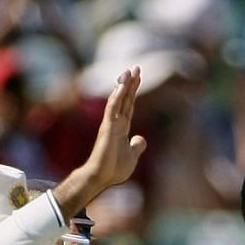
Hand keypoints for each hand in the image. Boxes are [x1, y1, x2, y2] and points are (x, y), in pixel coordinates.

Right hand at [67, 69, 146, 208]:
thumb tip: (141, 139)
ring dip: (124, 85)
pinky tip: (122, 85)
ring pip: (118, 100)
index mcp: (122, 128)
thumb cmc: (113, 169)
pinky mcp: (107, 127)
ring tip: (129, 71)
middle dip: (131, 83)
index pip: (129, 105)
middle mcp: (116, 122)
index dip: (133, 91)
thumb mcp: (132, 156)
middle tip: (136, 67)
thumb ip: (136, 146)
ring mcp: (111, 123)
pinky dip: (117, 96)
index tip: (138, 77)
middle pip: (125, 98)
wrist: (102, 177)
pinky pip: (113, 108)